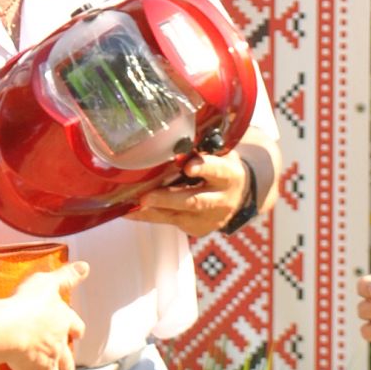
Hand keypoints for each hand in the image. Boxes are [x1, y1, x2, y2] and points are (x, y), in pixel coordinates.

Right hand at [0, 263, 87, 369]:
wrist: (11, 327)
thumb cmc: (27, 304)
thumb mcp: (48, 283)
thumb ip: (66, 276)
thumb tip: (86, 266)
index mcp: (62, 323)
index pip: (76, 327)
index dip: (76, 330)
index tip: (77, 335)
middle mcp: (57, 347)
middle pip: (68, 367)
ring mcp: (44, 363)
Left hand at [126, 152, 250, 237]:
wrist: (238, 195)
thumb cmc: (221, 169)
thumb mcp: (220, 155)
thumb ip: (201, 149)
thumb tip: (172, 140)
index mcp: (228, 175)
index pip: (217, 170)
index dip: (204, 168)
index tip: (188, 167)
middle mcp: (221, 199)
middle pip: (194, 201)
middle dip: (168, 199)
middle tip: (146, 197)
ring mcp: (209, 218)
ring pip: (179, 216)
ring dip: (153, 211)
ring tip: (132, 206)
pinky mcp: (197, 229)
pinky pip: (170, 222)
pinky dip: (150, 216)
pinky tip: (132, 212)